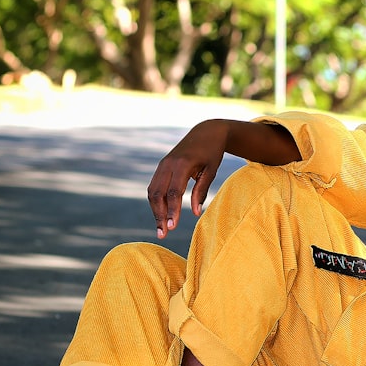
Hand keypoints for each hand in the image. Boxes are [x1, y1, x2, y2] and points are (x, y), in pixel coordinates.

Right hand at [147, 119, 299, 238]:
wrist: (206, 132)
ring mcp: (162, 164)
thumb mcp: (211, 170)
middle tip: (163, 234)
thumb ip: (202, 190)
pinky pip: (154, 186)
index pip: (173, 192)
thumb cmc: (212, 152)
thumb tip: (195, 213)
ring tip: (161, 229)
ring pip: (152, 191)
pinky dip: (156, 202)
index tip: (172, 227)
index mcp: (182, 164)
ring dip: (155, 210)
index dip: (172, 211)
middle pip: (158, 194)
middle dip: (159, 215)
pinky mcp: (161, 167)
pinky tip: (161, 214)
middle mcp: (168, 164)